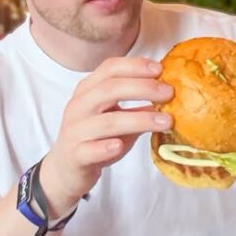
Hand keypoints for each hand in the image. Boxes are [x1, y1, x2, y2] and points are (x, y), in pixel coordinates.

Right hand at [39, 57, 173, 216]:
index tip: (160, 69)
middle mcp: (79, 106)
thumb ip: (138, 109)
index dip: (135, 66)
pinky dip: (105, 147)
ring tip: (165, 122)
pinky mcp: (75, 155)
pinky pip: (90, 150)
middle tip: (169, 93)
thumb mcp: (117, 119)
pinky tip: (120, 146)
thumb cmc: (96, 139)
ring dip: (139, 120)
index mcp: (88, 91)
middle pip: (109, 89)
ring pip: (107, 122)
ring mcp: (75, 131)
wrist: (66, 169)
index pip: (110, 69)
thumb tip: (169, 98)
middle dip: (142, 88)